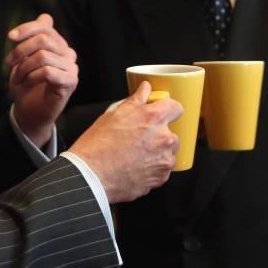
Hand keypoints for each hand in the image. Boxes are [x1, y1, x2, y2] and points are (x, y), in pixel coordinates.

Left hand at [7, 14, 77, 146]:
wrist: (29, 113)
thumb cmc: (26, 85)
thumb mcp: (23, 59)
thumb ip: (32, 39)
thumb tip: (46, 16)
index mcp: (57, 44)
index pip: (46, 26)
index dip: (27, 28)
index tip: (10, 37)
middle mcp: (68, 53)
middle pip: (44, 39)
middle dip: (21, 50)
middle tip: (8, 63)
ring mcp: (72, 67)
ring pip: (44, 55)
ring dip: (24, 67)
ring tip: (17, 78)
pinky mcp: (71, 82)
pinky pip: (48, 72)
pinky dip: (31, 77)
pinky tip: (26, 83)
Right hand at [68, 82, 181, 202]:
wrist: (92, 175)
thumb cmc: (98, 145)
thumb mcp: (113, 114)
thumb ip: (135, 100)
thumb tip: (144, 90)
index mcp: (153, 117)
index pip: (176, 108)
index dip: (168, 110)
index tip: (164, 114)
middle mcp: (163, 137)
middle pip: (173, 133)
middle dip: (161, 135)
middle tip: (142, 140)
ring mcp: (164, 159)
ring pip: (169, 153)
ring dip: (158, 153)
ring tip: (137, 156)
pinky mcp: (161, 177)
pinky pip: (163, 170)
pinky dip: (154, 169)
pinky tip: (137, 167)